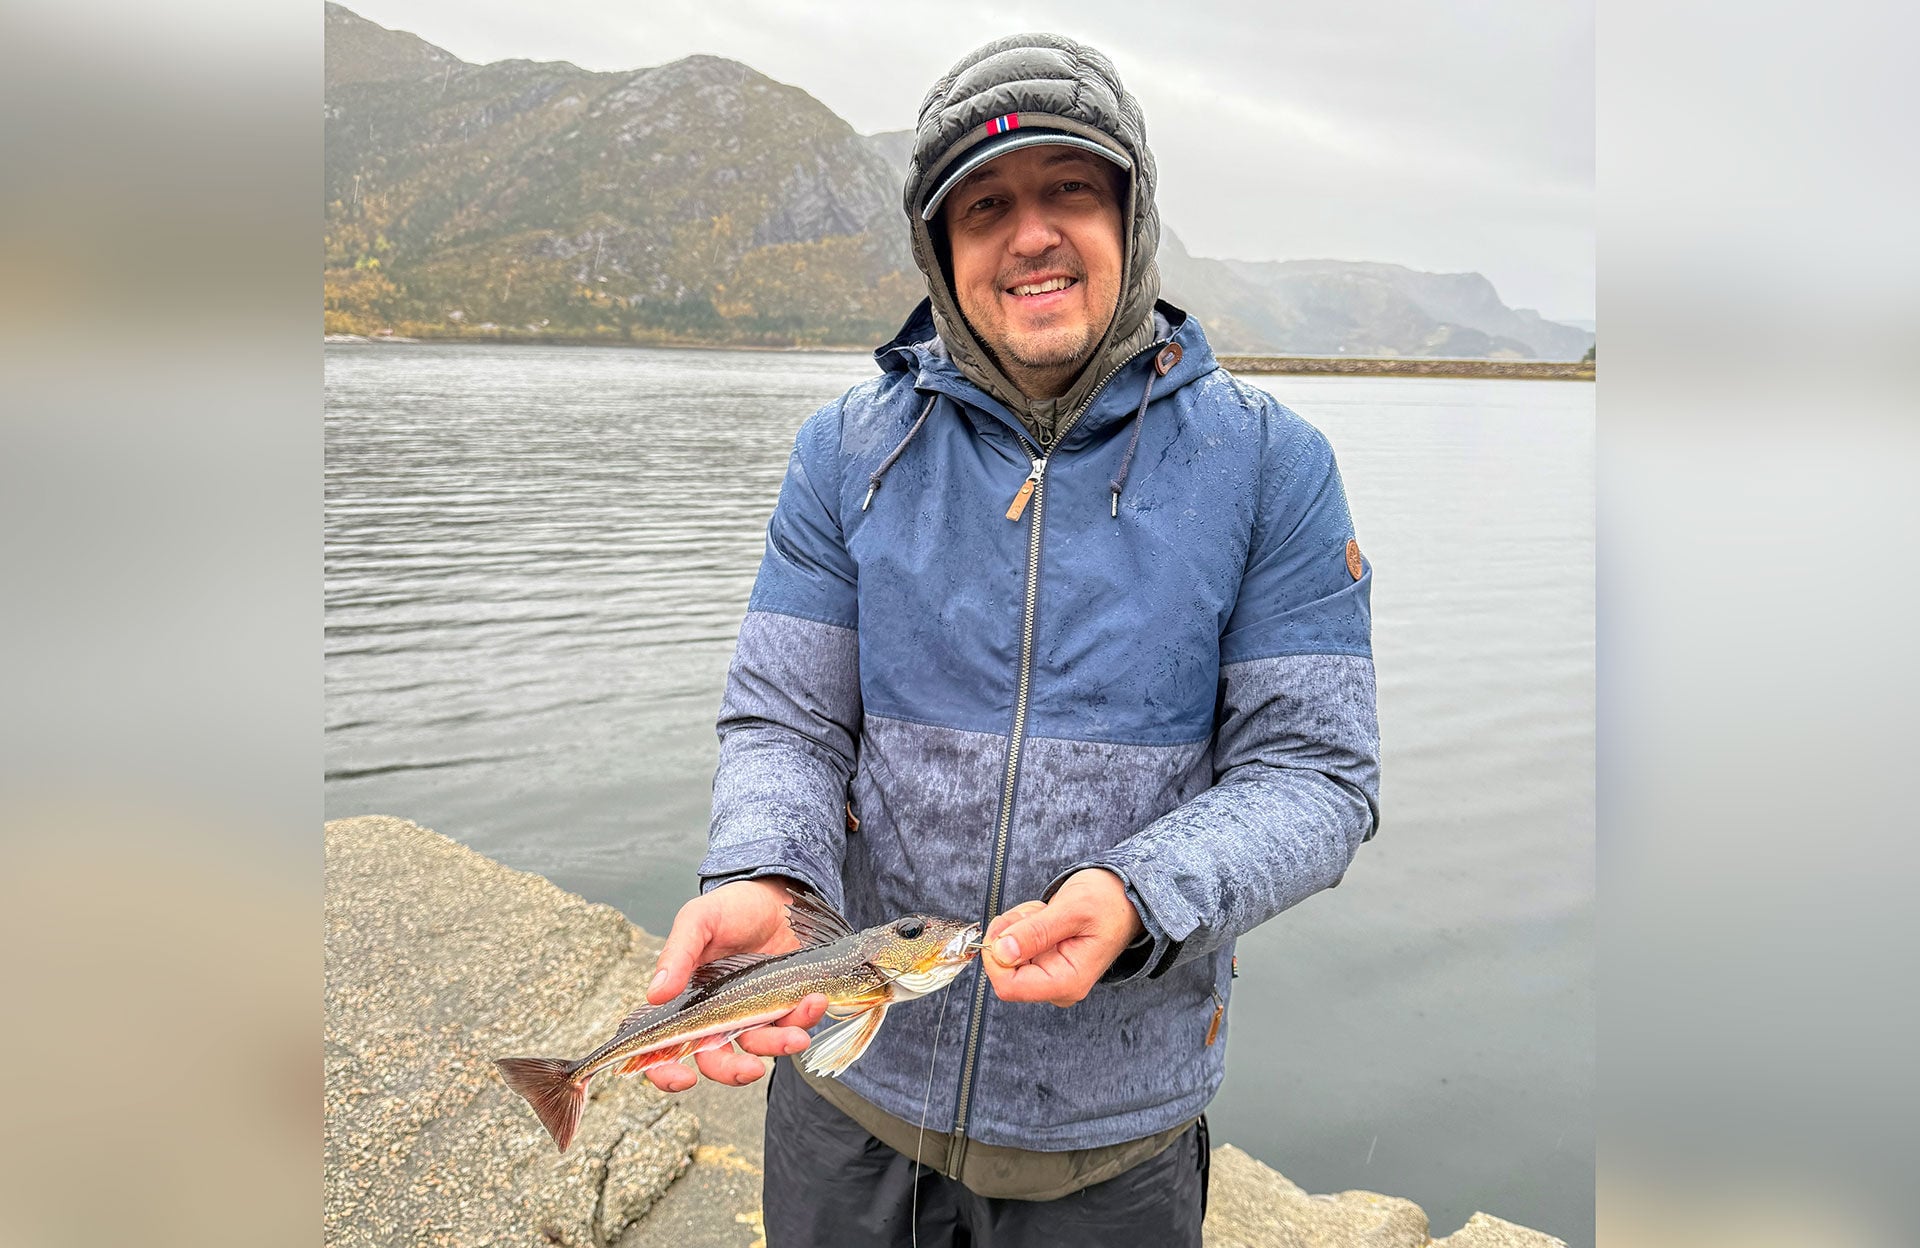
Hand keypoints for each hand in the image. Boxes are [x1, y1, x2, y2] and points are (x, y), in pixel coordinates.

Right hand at [642, 876, 827, 1090]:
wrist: (777, 896)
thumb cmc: (731, 908)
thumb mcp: (699, 920)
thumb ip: (677, 954)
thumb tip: (654, 994)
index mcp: (686, 1002)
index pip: (666, 1049)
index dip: (667, 1072)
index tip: (683, 1079)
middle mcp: (716, 1016)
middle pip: (717, 1062)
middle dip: (735, 1072)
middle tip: (752, 1069)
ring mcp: (752, 1015)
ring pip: (759, 1049)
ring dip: (778, 1046)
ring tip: (797, 1035)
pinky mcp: (784, 1008)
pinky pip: (792, 1026)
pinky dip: (803, 1019)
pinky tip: (814, 1000)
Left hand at [981, 869, 1146, 1007]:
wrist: (1125, 897)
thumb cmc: (1107, 902)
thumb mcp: (1071, 910)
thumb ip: (1035, 932)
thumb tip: (1001, 952)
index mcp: (1068, 981)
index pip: (1009, 986)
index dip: (995, 955)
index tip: (1003, 925)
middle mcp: (1058, 986)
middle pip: (1005, 969)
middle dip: (1012, 933)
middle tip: (1038, 912)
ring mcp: (1050, 975)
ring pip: (1008, 954)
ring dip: (1019, 924)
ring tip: (1047, 912)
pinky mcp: (1045, 963)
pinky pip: (1016, 946)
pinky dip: (1023, 924)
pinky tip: (1046, 916)